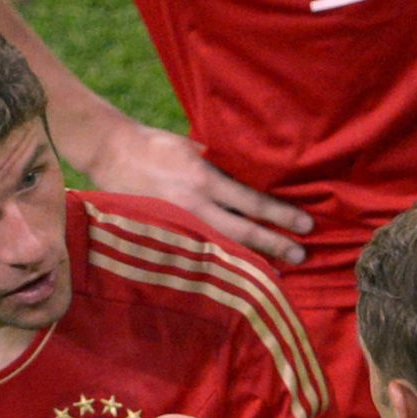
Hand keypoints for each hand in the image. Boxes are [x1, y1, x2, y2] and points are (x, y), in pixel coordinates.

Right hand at [87, 121, 313, 265]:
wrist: (111, 153)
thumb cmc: (157, 145)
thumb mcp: (194, 146)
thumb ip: (221, 164)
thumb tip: (254, 175)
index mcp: (204, 178)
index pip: (252, 201)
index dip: (280, 215)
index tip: (305, 225)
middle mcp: (194, 206)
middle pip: (243, 232)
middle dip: (275, 244)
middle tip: (302, 255)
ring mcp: (178, 224)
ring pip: (223, 249)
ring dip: (252, 260)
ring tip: (278, 271)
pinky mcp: (166, 235)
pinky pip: (200, 253)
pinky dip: (222, 263)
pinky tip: (238, 272)